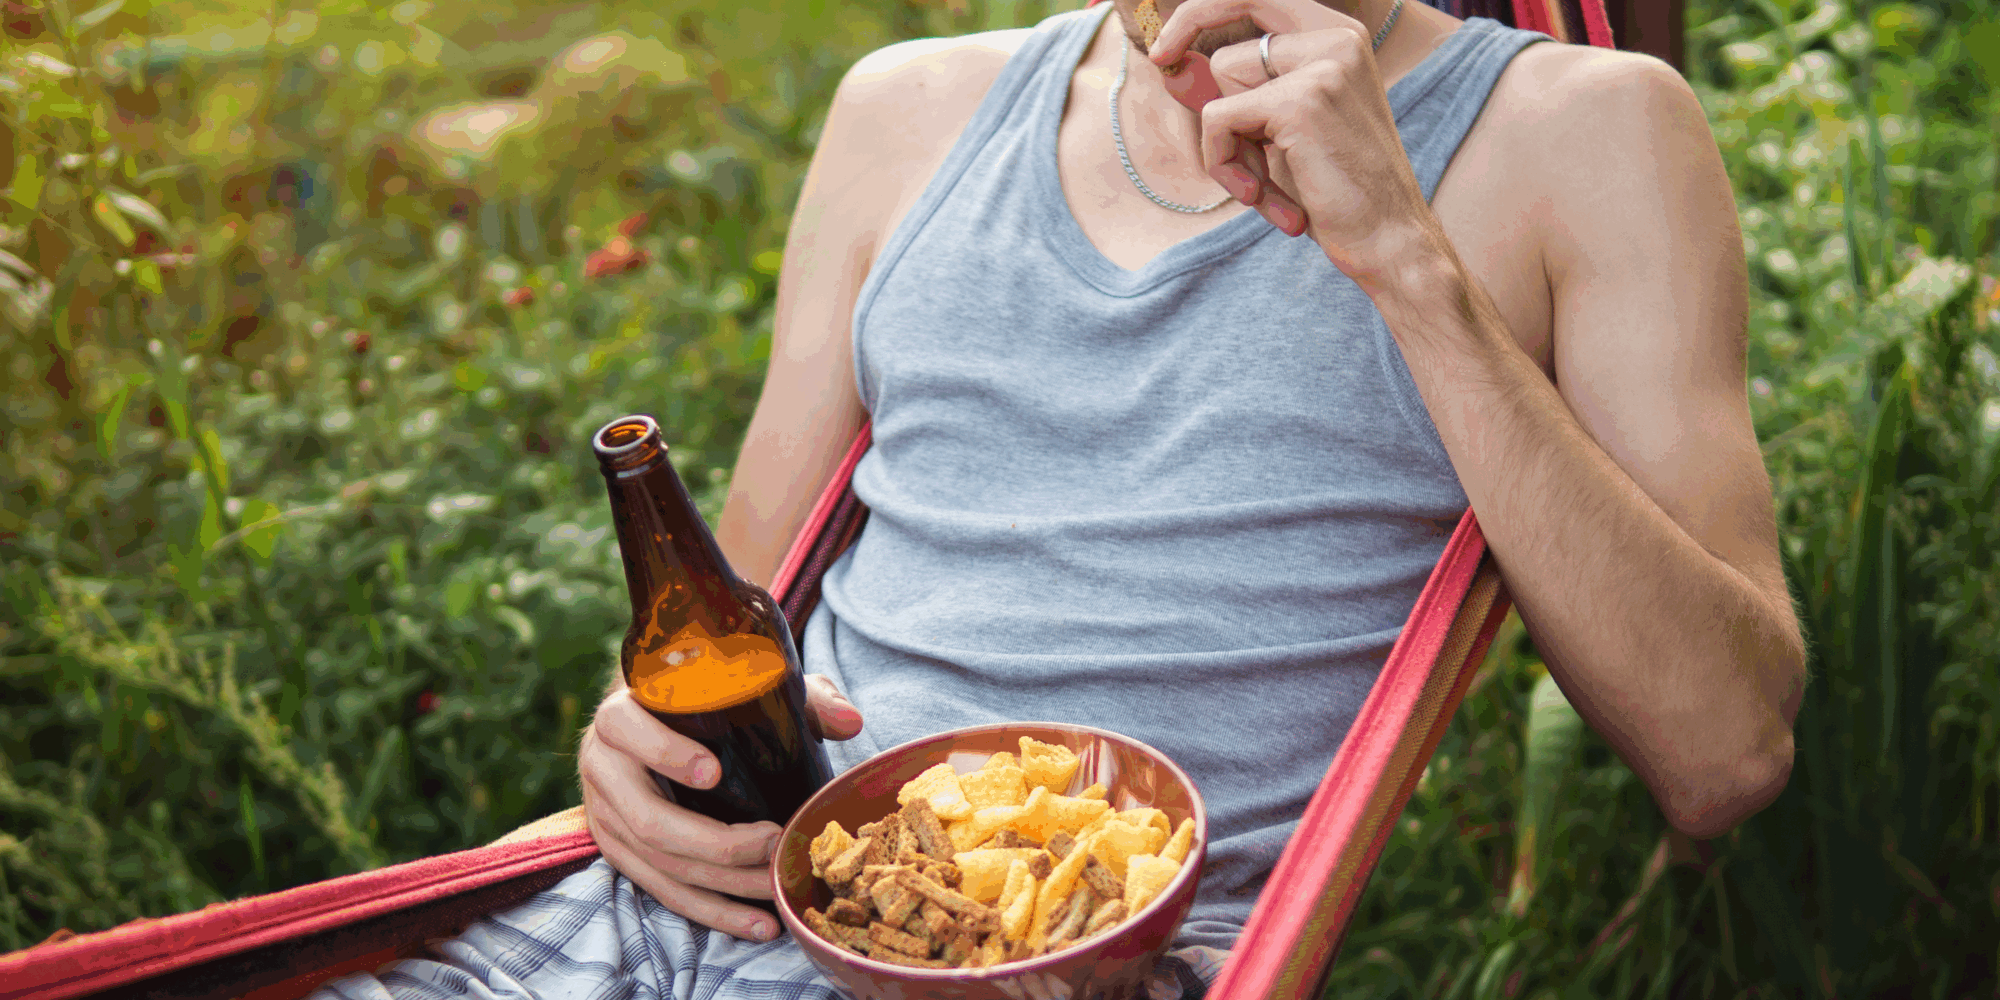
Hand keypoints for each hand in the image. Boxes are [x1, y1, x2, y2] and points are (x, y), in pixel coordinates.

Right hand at [579, 673, 863, 940]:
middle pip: (652, 821)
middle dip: (717, 844)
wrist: (653, 716)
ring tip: (776, 891)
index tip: (713, 773)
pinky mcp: (620, 853)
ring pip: (660, 865)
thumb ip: (799, 697)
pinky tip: (757, 923)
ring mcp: (606, 816)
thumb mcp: (745, 685)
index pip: (628, 730)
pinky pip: (663, 891)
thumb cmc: (703, 699)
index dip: (665, 753)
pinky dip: (712, 910)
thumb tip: (851, 722)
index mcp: (620, 716)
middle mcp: (604, 767)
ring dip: (723, 887)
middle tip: (774, 843)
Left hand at [1149, 0, 1432, 279]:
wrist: (1390, 241)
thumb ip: (1237, 94)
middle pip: (1227, 56)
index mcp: (1339, 37)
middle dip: (1219, 113)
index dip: (1200, 14)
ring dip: (1231, 152)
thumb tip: (1171, 65)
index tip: (1163, 54)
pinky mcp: (1300, 101)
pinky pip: (1217, 121)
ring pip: (1220, 91)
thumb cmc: (1337, 191)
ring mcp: (1322, 64)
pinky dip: (1226, 165)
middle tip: (1256, 169)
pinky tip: (1267, 200)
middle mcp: (1337, 38)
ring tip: (1271, 189)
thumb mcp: (1283, 133)